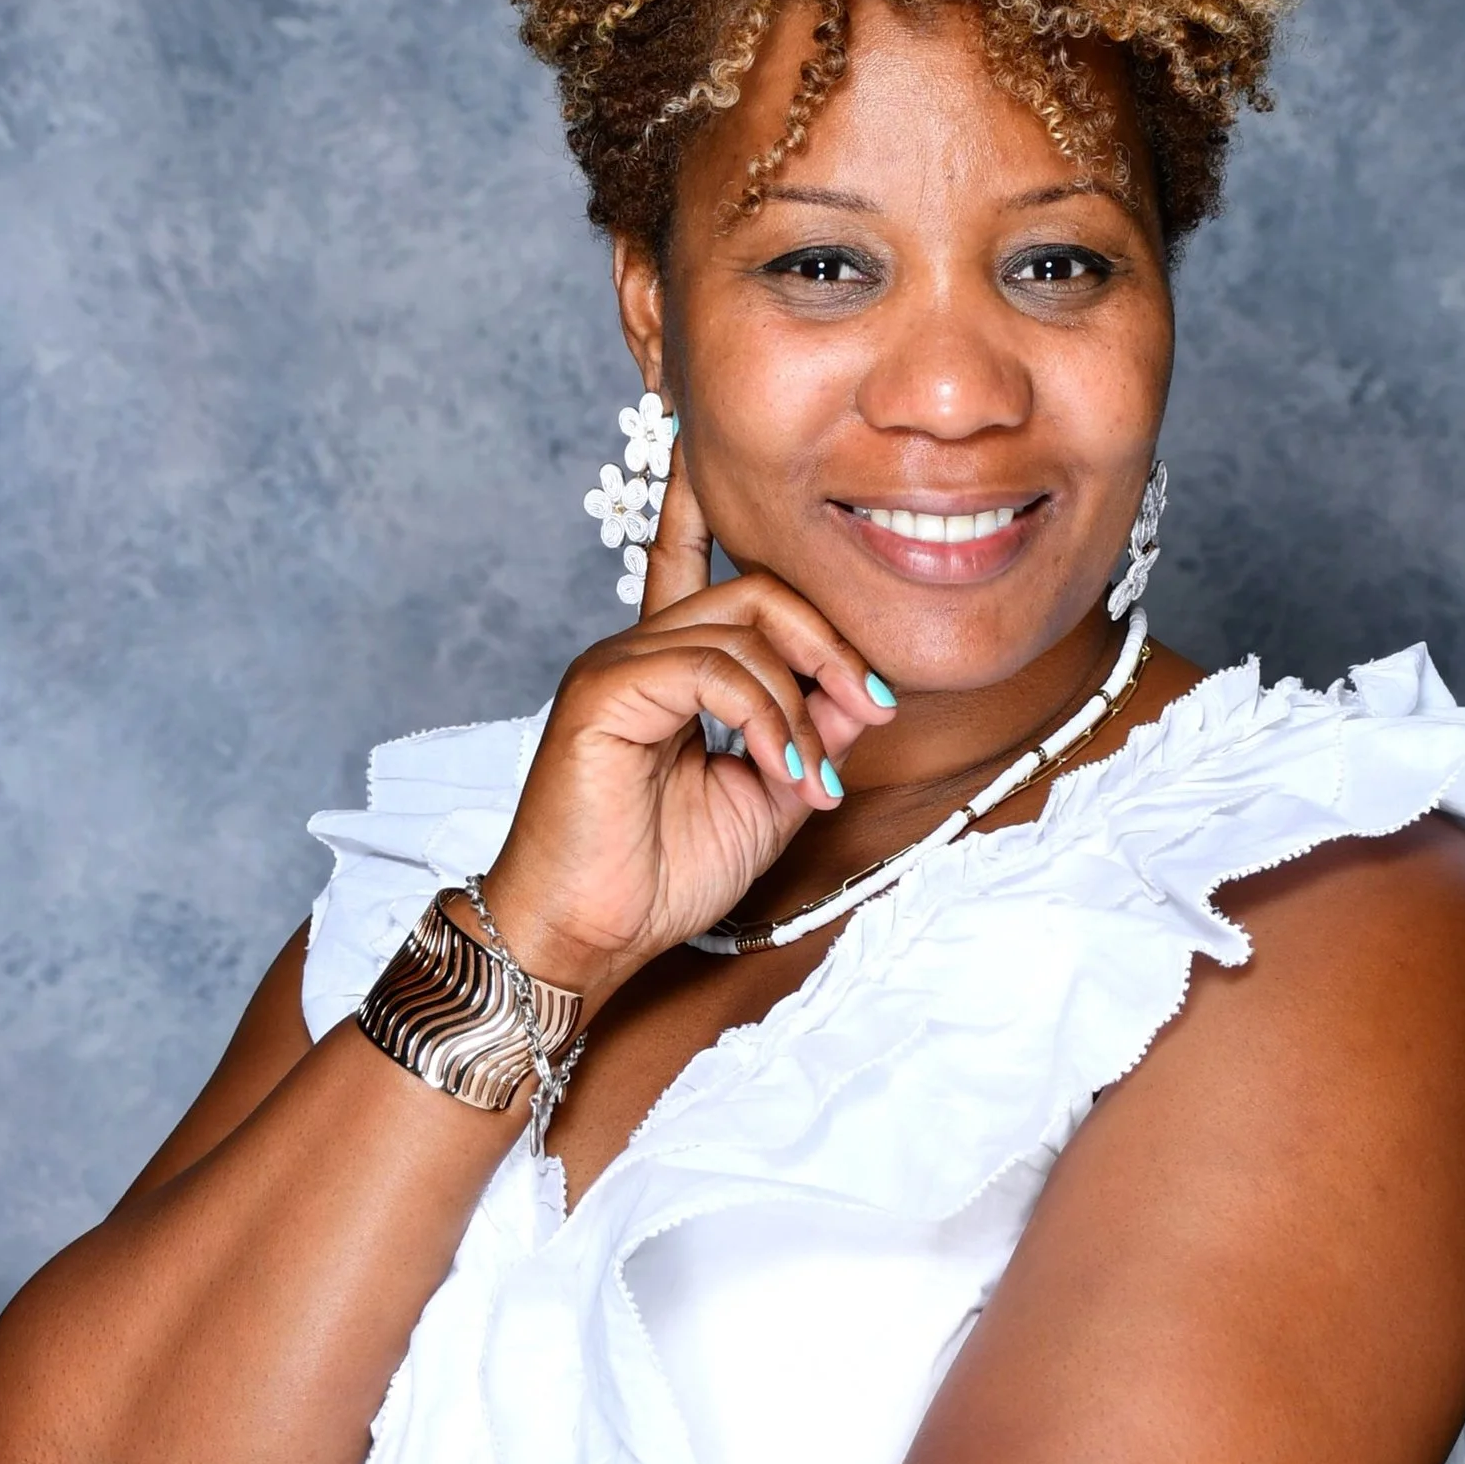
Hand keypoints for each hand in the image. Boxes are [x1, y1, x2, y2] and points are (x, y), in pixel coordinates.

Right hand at [478, 444, 895, 1003]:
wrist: (591, 935)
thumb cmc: (659, 876)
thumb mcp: (765, 798)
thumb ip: (810, 738)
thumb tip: (864, 696)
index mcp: (667, 670)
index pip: (696, 562)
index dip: (736, 528)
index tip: (838, 591)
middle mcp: (638, 654)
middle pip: (755, 592)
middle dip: (830, 646)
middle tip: (873, 708)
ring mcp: (616, 667)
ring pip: (741, 630)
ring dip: (802, 705)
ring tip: (814, 778)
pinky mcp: (602, 695)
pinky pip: (709, 670)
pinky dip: (766, 718)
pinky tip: (781, 769)